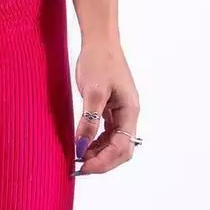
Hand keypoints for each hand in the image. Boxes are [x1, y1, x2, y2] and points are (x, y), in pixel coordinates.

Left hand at [72, 37, 139, 175]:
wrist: (99, 41)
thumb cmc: (98, 61)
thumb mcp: (93, 91)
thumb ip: (89, 120)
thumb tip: (82, 147)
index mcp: (130, 111)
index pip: (122, 147)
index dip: (104, 161)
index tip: (83, 166)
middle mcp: (129, 115)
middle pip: (121, 150)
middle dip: (102, 162)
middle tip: (80, 168)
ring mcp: (120, 112)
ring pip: (114, 143)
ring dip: (98, 154)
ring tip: (78, 158)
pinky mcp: (111, 108)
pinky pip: (107, 133)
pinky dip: (95, 142)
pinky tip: (82, 145)